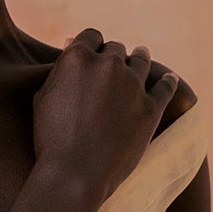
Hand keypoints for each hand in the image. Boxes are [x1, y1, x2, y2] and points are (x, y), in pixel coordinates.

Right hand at [31, 29, 178, 206]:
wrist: (73, 175)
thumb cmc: (50, 139)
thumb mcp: (43, 98)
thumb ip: (59, 71)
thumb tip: (69, 50)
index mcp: (77, 58)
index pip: (91, 36)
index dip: (92, 44)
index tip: (94, 52)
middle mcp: (107, 64)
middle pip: (115, 49)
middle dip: (113, 56)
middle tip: (113, 66)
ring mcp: (132, 85)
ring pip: (141, 60)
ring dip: (140, 58)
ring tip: (141, 57)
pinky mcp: (150, 108)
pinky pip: (165, 86)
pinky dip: (167, 81)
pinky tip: (169, 78)